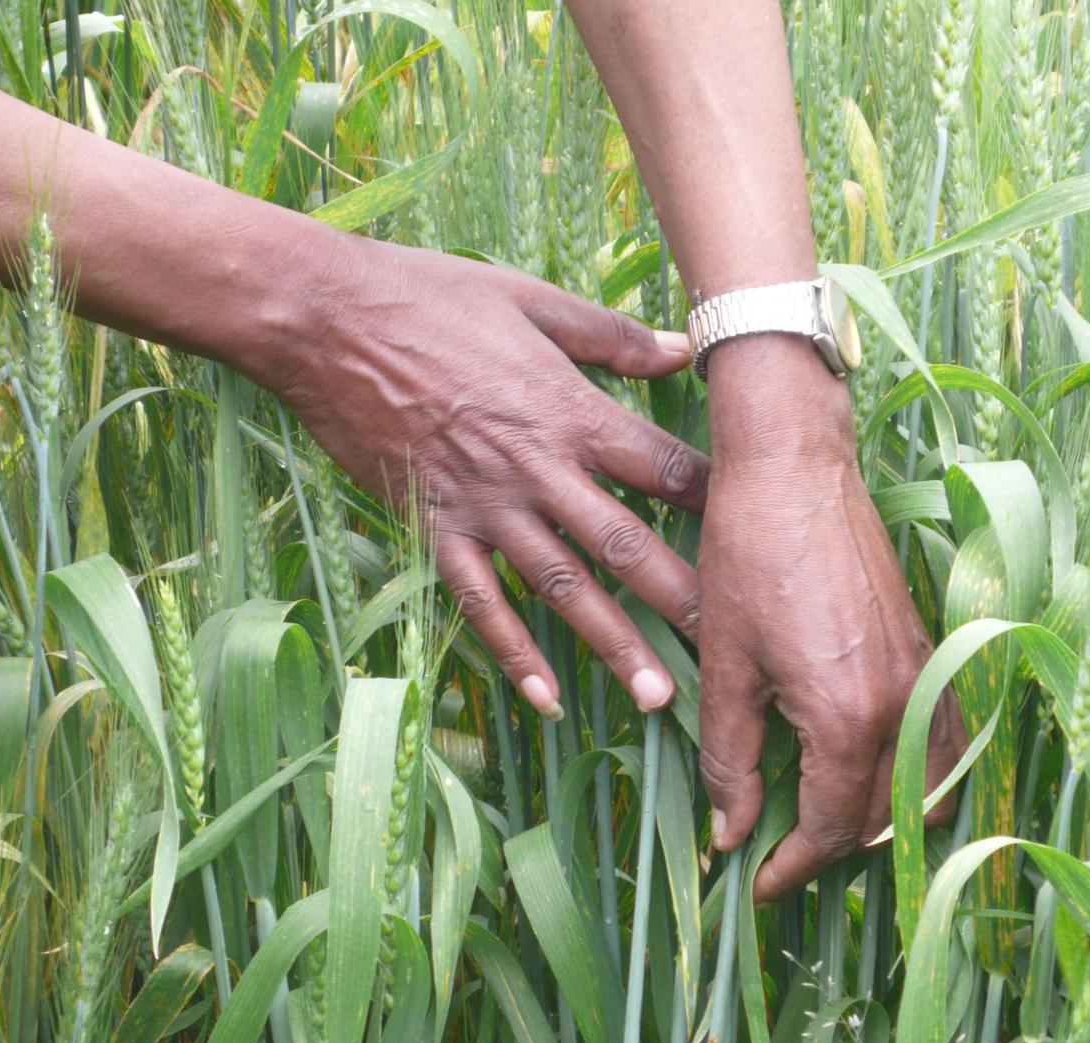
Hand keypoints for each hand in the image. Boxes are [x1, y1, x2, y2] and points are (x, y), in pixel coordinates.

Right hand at [277, 238, 704, 716]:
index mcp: (570, 409)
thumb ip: (612, 336)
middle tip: (730, 650)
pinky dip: (513, 652)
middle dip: (682, 599)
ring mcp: (484, 505)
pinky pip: (481, 603)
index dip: (716, 502)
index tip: (761, 536)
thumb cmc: (430, 297)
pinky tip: (546, 698)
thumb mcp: (532, 300)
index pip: (664, 466)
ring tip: (657, 695)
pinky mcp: (434, 527)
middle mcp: (537, 467)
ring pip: (563, 587)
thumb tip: (686, 345)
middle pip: (626, 544)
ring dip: (613, 643)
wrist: (327, 320)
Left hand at [695, 339, 964, 901]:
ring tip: (829, 824)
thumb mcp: (726, 666)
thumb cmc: (750, 556)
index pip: (829, 828)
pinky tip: (873, 769)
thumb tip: (727, 833)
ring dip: (886, 819)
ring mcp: (927, 676)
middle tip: (780, 855)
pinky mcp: (930, 648)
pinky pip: (944, 739)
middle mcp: (904, 706)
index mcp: (849, 718)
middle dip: (832, 849)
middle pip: (883, 818)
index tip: (756, 882)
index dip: (790, 865)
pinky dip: (917, 774)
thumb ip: (730, 759)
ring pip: (930, 787)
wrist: (796, 469)